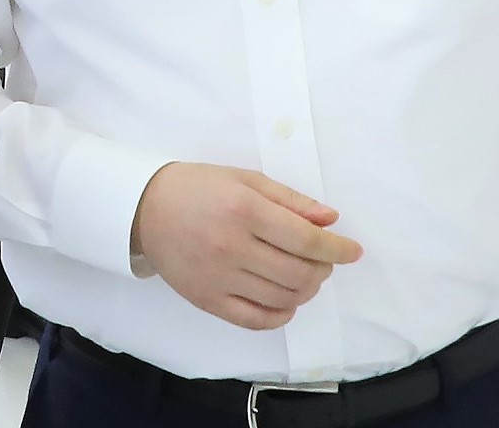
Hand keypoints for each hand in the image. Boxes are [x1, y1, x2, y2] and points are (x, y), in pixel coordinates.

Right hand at [131, 163, 363, 330]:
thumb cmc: (199, 187)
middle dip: (323, 269)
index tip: (353, 251)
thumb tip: (331, 220)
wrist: (144, 208)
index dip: (337, 249)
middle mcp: (232, 246)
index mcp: (244, 210)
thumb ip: (290, 200)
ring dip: (306, 289)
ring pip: (283, 298)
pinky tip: (286, 300)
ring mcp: (219, 278)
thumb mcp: (245, 179)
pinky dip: (282, 314)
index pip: (305, 240)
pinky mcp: (208, 300)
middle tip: (323, 260)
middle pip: (299, 273)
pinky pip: (257, 319)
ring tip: (305, 275)